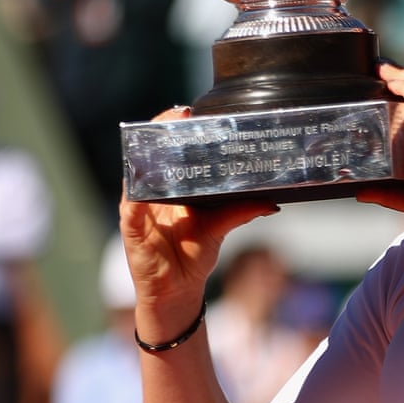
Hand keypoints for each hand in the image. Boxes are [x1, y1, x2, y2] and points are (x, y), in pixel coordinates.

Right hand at [119, 106, 278, 312]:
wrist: (177, 290)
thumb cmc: (193, 254)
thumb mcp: (220, 227)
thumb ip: (241, 211)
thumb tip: (272, 201)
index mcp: (171, 188)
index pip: (167, 152)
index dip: (173, 130)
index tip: (188, 112)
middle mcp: (152, 194)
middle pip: (149, 156)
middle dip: (160, 133)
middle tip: (177, 115)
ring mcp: (139, 211)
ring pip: (136, 177)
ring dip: (144, 158)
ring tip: (156, 139)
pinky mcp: (132, 232)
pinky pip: (131, 213)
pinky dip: (136, 202)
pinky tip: (141, 192)